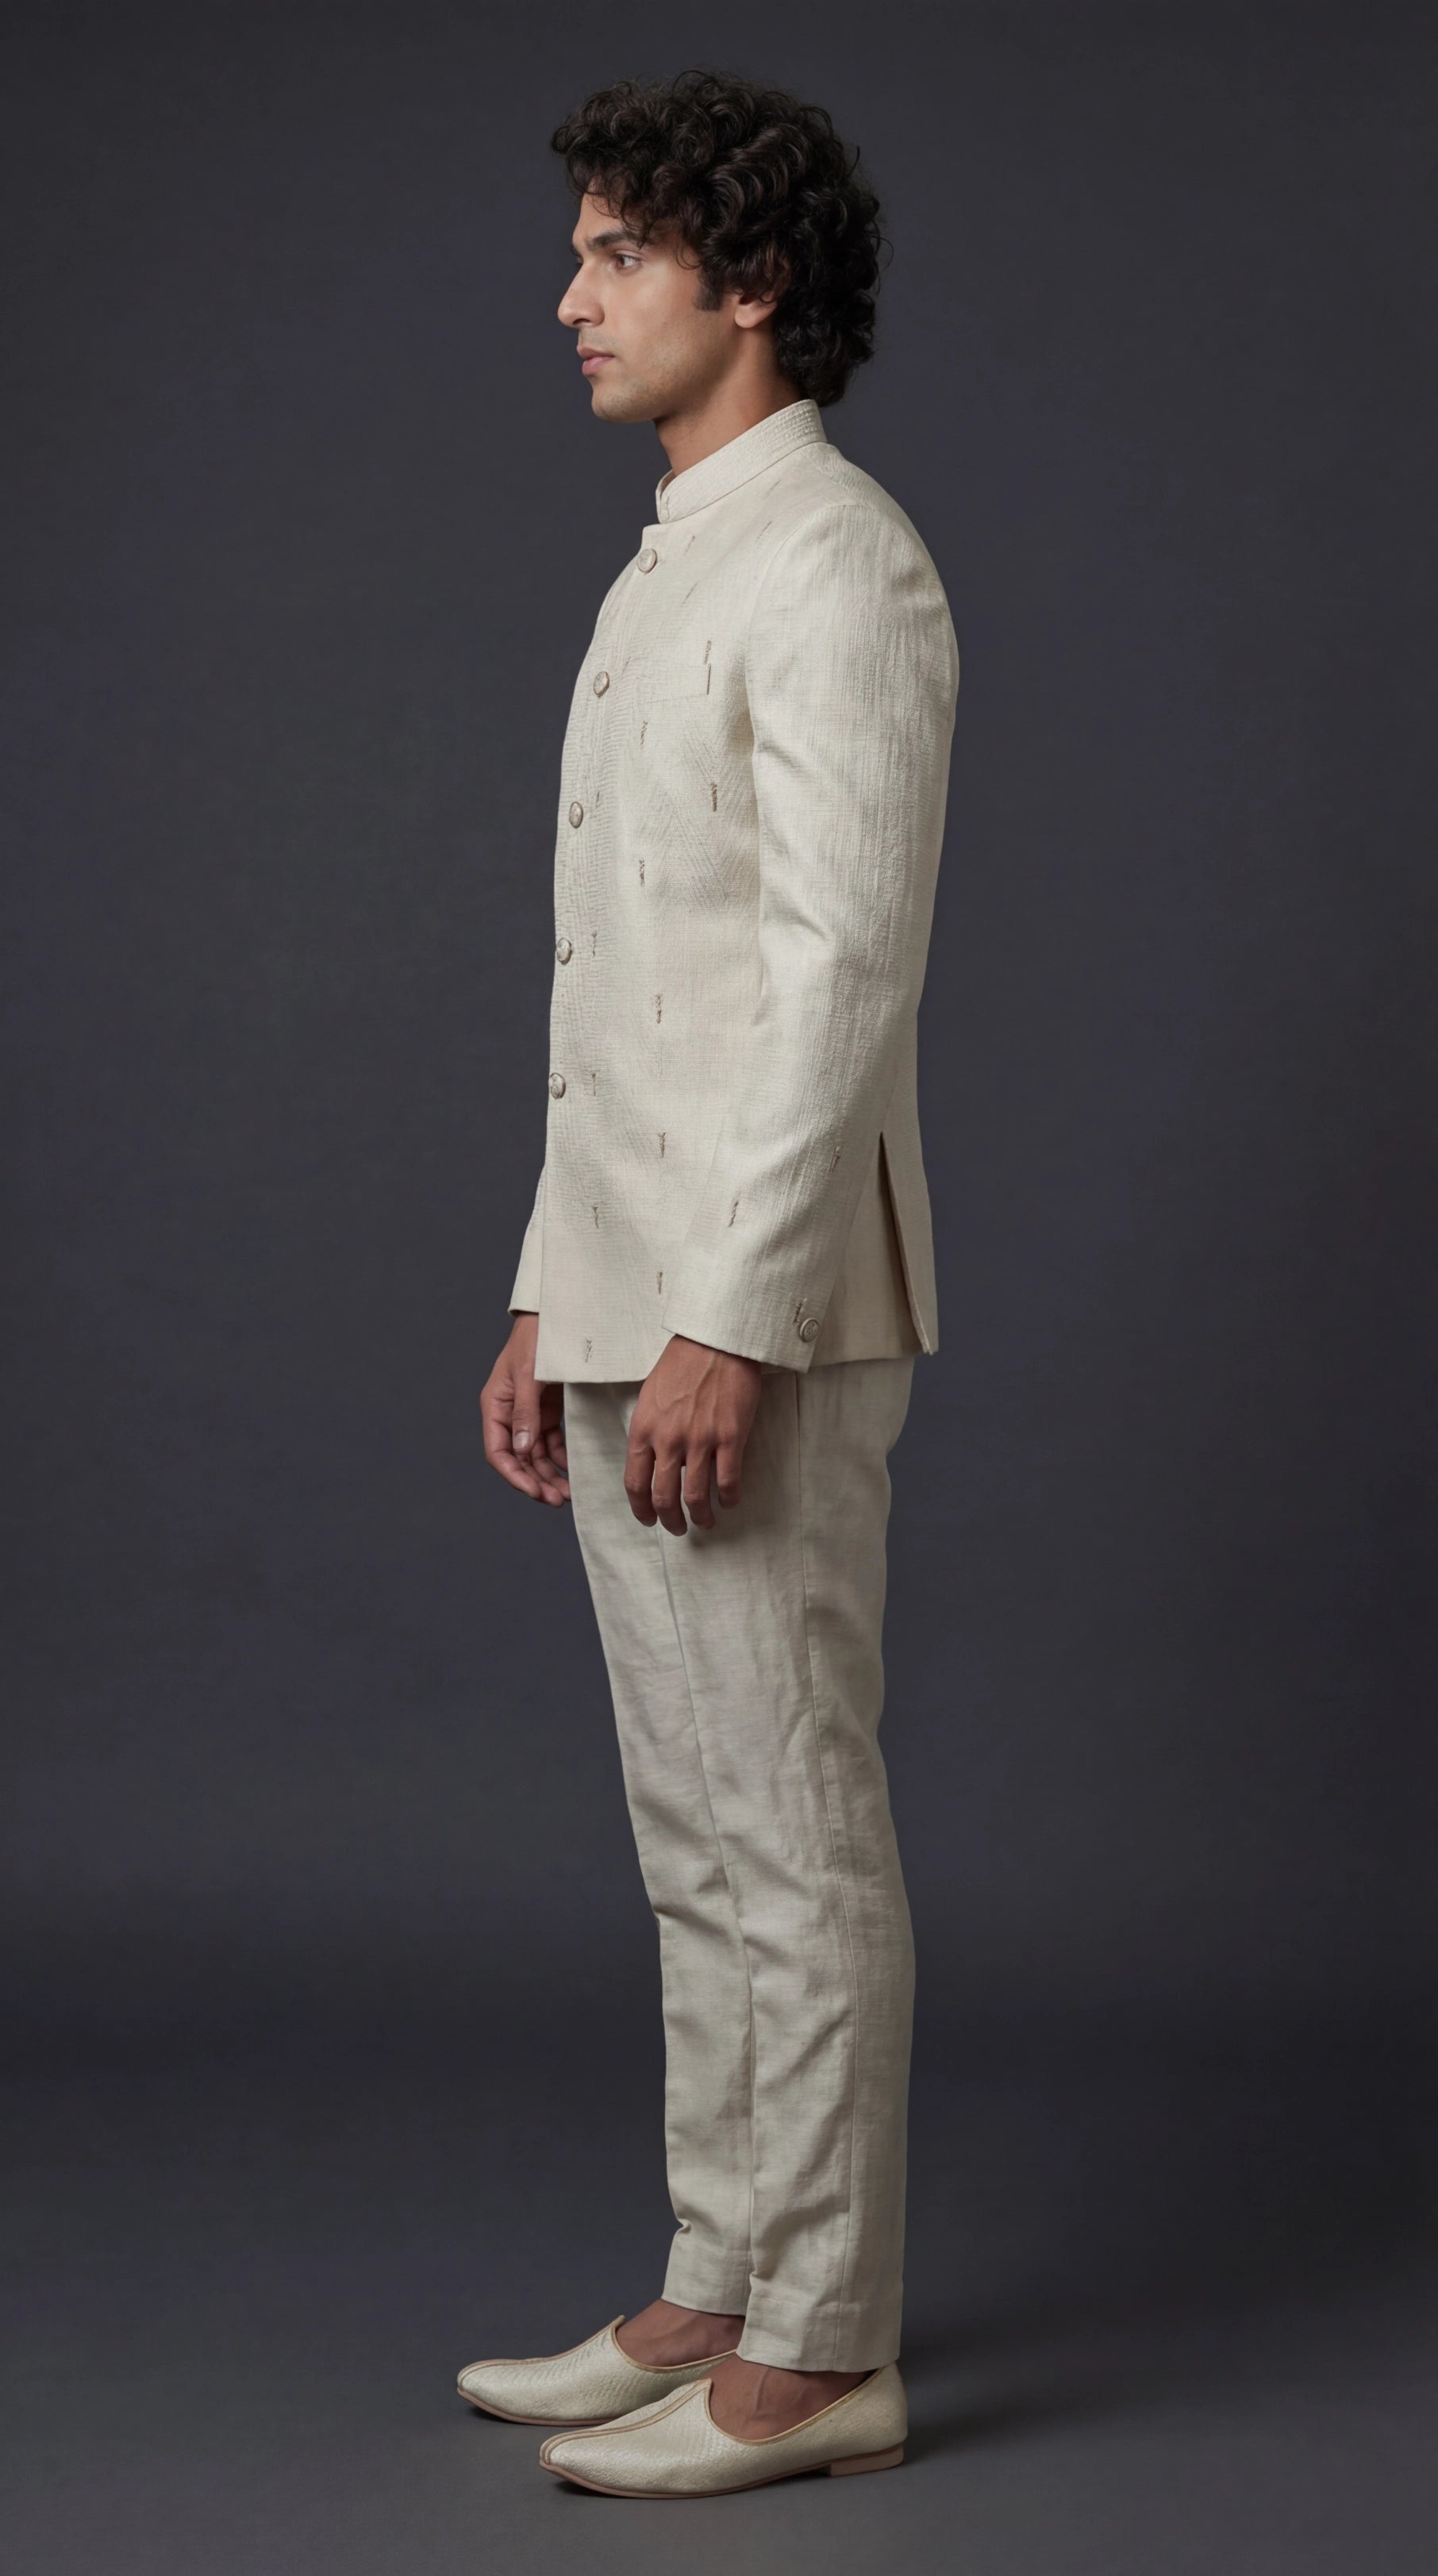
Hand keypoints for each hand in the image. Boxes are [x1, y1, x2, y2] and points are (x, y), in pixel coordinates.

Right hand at [481, 1312, 568, 1505]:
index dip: (515, 1476)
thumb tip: (523, 1451)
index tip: (535, 1493)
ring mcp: (530, 1414)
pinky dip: (561, 1459)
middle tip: (559, 1500)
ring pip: (536, 1456)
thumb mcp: (529, 1374)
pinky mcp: (549, 1410)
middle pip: (518, 1460)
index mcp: (495, 1406)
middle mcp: (510, 1414)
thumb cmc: (537, 1338)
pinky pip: (553, 1442)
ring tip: (568, 1493)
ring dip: (549, 1476)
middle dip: (536, 1482)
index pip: (498, 1452)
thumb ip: (525, 1412)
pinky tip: (574, 1471)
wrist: (558, 1315)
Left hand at [625, 1336, 762, 1534]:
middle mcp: (668, 1440)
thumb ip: (650, 1430)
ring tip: (705, 1522)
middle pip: (664, 1497)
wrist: (716, 1341)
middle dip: (670, 1521)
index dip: (641, 1509)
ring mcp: (700, 1440)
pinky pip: (728, 1481)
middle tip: (677, 1528)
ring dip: (700, 1517)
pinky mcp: (730, 1437)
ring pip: (695, 1497)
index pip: (634, 1483)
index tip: (649, 1519)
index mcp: (643, 1430)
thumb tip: (653, 1460)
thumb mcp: (650, 1397)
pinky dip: (728, 1499)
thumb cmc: (682, 1363)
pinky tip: (729, 1501)